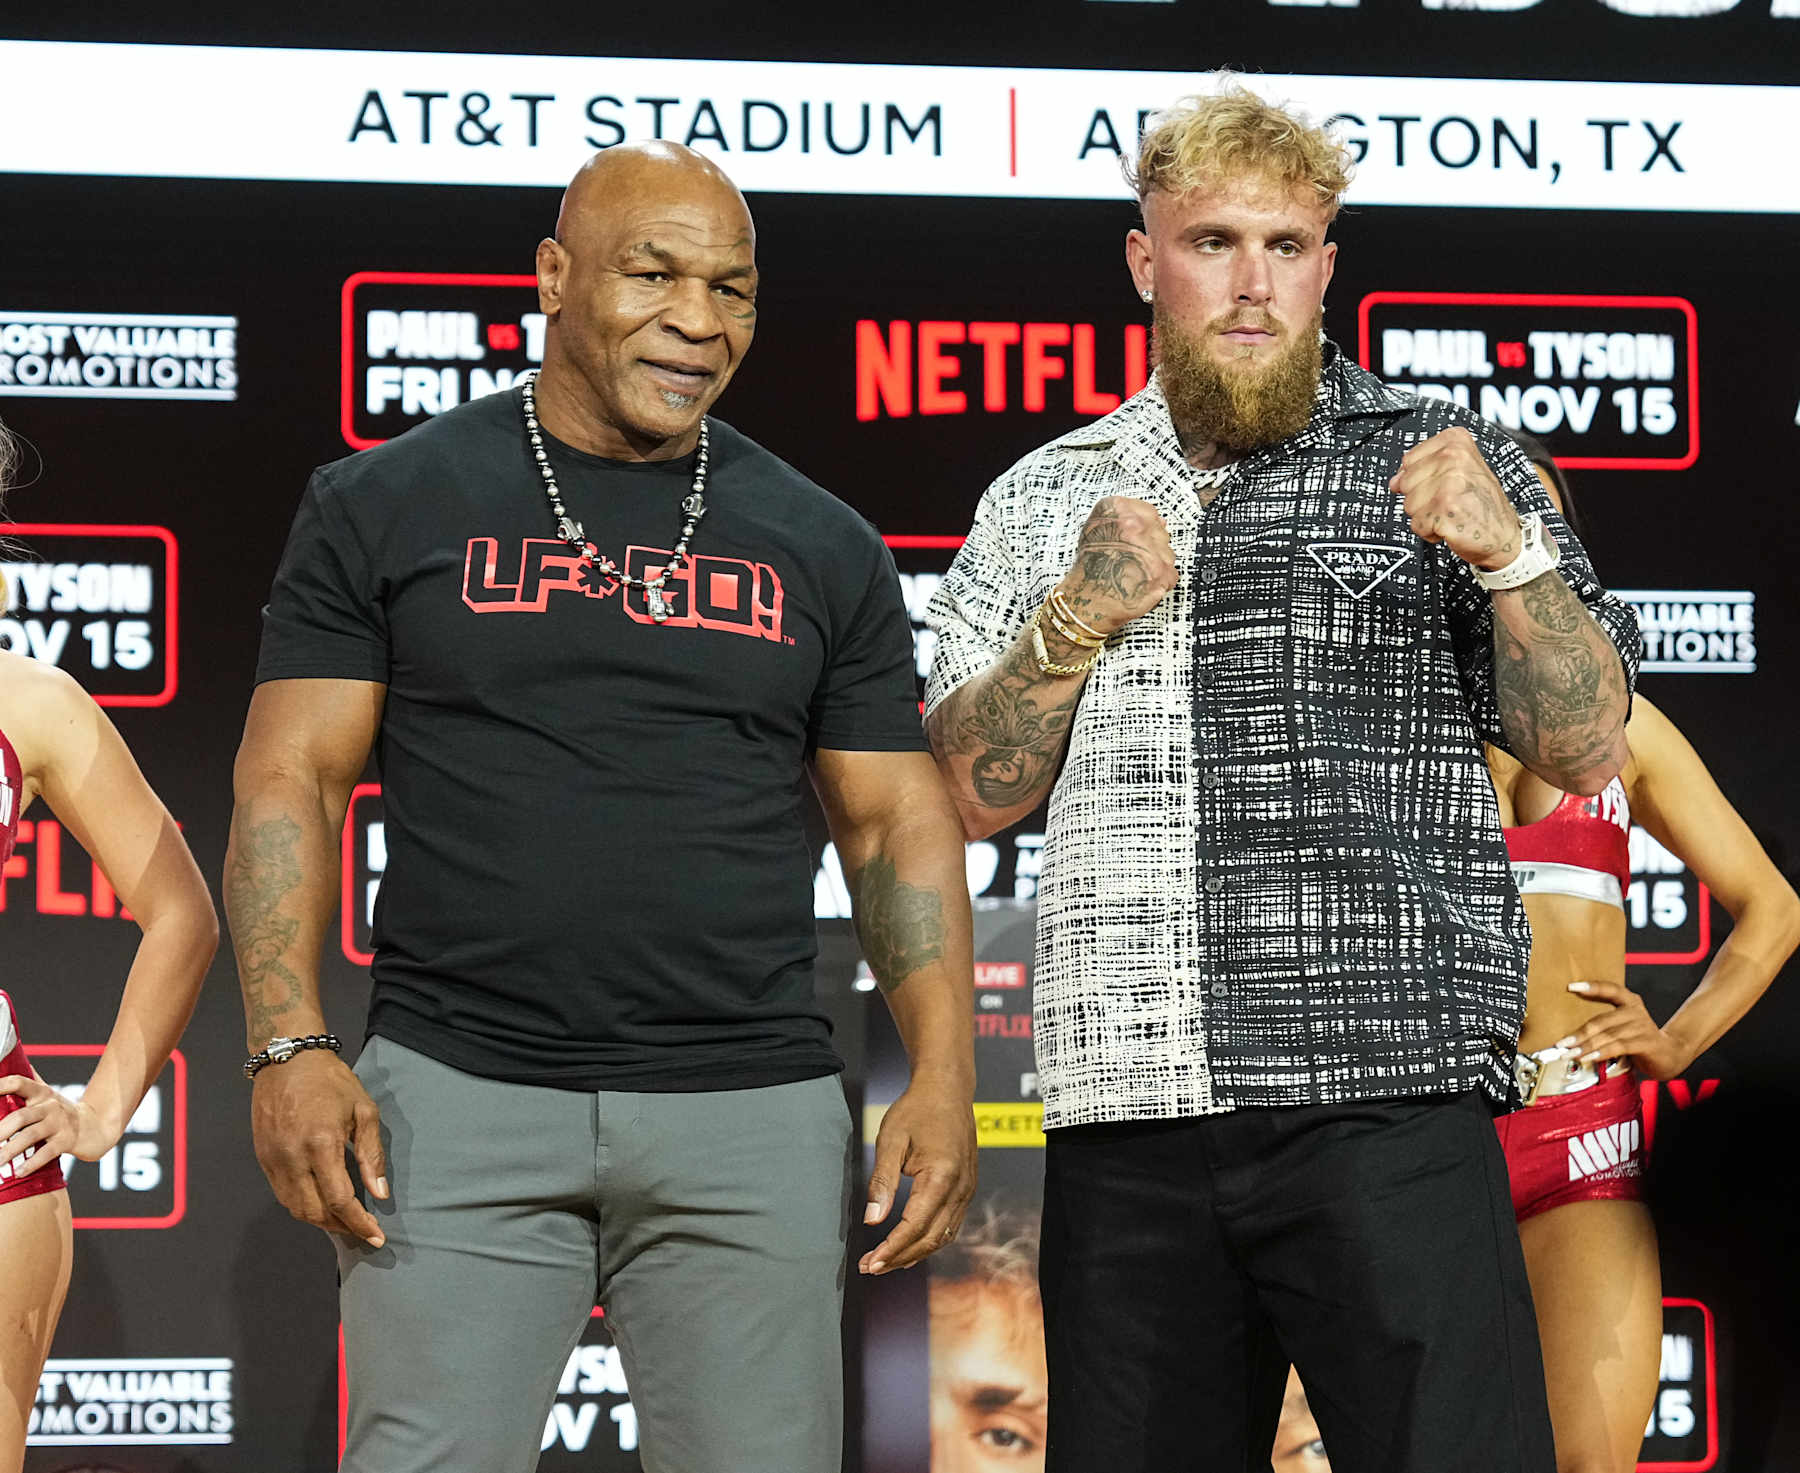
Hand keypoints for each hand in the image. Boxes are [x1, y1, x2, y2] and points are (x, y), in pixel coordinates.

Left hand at [0, 1073, 111, 1175]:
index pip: (19, 1083)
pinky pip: (47, 1153)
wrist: (96, 1127)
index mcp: (41, 1093)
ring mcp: (60, 1124)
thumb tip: (11, 1057)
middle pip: (20, 1116)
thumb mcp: (47, 1094)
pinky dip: (32, 1163)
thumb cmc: (62, 1112)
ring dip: (9, 1151)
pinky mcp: (67, 1141)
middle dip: (0, 1131)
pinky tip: (19, 1172)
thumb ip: (29, 1081)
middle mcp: (50, 1106)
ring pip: (30, 1136)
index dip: (0, 1085)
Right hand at [251, 1049, 388, 1246]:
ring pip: (295, 1208)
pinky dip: (302, 1206)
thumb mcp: (363, 1111)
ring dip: (321, 1221)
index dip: (358, 1223)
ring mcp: (273, 1160)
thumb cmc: (331, 1081)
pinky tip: (321, 1204)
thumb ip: (371, 1155)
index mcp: (321, 1144)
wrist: (287, 1059)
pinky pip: (282, 1194)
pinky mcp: (262, 1158)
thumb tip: (378, 1193)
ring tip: (345, 1222)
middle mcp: (292, 1157)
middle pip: (314, 1212)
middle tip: (363, 1232)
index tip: (376, 1236)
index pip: (339, 1200)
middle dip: (341, 1228)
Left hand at [859, 1075, 976, 1275]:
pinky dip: (929, 1240)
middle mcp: (960, 1188)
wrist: (947, 1089)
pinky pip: (950, 1224)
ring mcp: (967, 1189)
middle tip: (869, 1268)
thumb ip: (882, 1182)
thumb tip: (872, 1220)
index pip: (915, 1226)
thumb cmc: (916, 1110)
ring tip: (885, 1262)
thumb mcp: (891, 1140)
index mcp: (941, 1176)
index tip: (869, 1263)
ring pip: (943, 1236)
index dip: (892, 1249)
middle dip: (899, 1257)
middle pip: (931, 1239)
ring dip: (914, 1253)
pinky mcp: (967, 1188)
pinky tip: (909, 1245)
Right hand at [1056, 496, 1177, 636]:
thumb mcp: (1095, 529)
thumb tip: (1156, 520)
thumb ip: (1122, 519)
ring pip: (1167, 552)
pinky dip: (1160, 581)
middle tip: (1131, 559)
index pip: (1149, 511)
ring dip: (1156, 563)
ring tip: (1134, 572)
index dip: (1145, 526)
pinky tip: (1142, 583)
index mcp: (1119, 511)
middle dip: (1150, 546)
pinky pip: (1171, 573)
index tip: (1140, 537)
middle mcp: (1135, 527)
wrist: (1085, 601)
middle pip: (1160, 532)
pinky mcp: (1161, 573)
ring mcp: (1151, 550)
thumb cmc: (1088, 570)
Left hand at [1388, 427, 1524, 571]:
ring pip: (1408, 505)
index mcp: (1457, 442)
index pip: (1409, 460)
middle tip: (1449, 501)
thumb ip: (1425, 468)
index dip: (1419, 478)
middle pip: (1405, 483)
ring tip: (1451, 513)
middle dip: (1421, 499)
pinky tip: (1451, 525)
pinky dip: (1429, 531)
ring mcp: (1449, 483)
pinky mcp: (1444, 509)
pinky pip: (1416, 525)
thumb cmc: (1483, 505)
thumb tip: (1394, 481)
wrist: (1505, 536)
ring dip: (1426, 516)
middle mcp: (1454, 458)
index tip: (1441, 484)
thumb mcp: (1460, 472)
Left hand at [1559, 980, 1691, 1080]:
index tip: (1571, 986)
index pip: (1609, 989)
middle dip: (1579, 1034)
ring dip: (1586, 1046)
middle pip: (1601, 1020)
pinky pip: (1619, 1046)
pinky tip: (1589, 1057)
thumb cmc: (1639, 1040)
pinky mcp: (1647, 1042)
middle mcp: (1635, 1011)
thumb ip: (1604, 1026)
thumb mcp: (1622, 1027)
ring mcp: (1642, 1026)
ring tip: (1570, 1054)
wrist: (1672, 1054)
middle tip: (1561, 1043)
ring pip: (1608, 1035)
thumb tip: (1571, 1036)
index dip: (1591, 987)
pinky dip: (1602, 1052)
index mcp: (1629, 1001)